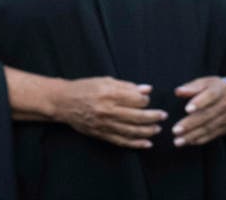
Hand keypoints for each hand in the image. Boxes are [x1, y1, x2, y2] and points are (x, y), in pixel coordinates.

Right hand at [52, 77, 166, 148]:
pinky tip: (147, 143)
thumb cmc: (84, 88)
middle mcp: (107, 110)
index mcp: (108, 93)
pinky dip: (136, 143)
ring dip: (148, 131)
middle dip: (153, 116)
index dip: (145, 100)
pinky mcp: (101, 134)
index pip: (135, 99)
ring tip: (158, 129)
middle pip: (137, 116)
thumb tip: (147, 90)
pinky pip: (122, 141)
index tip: (147, 100)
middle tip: (163, 116)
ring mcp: (104, 124)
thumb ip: (125, 86)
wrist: (62, 102)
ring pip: (132, 130)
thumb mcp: (103, 81)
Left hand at [172, 76, 225, 146]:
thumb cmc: (213, 88)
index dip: (199, 102)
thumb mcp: (204, 82)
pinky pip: (213, 135)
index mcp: (219, 90)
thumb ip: (191, 87)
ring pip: (209, 128)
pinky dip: (200, 139)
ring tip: (178, 141)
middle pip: (208, 115)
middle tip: (175, 130)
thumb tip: (178, 92)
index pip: (210, 96)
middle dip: (191, 124)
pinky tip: (188, 142)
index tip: (186, 109)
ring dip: (193, 135)